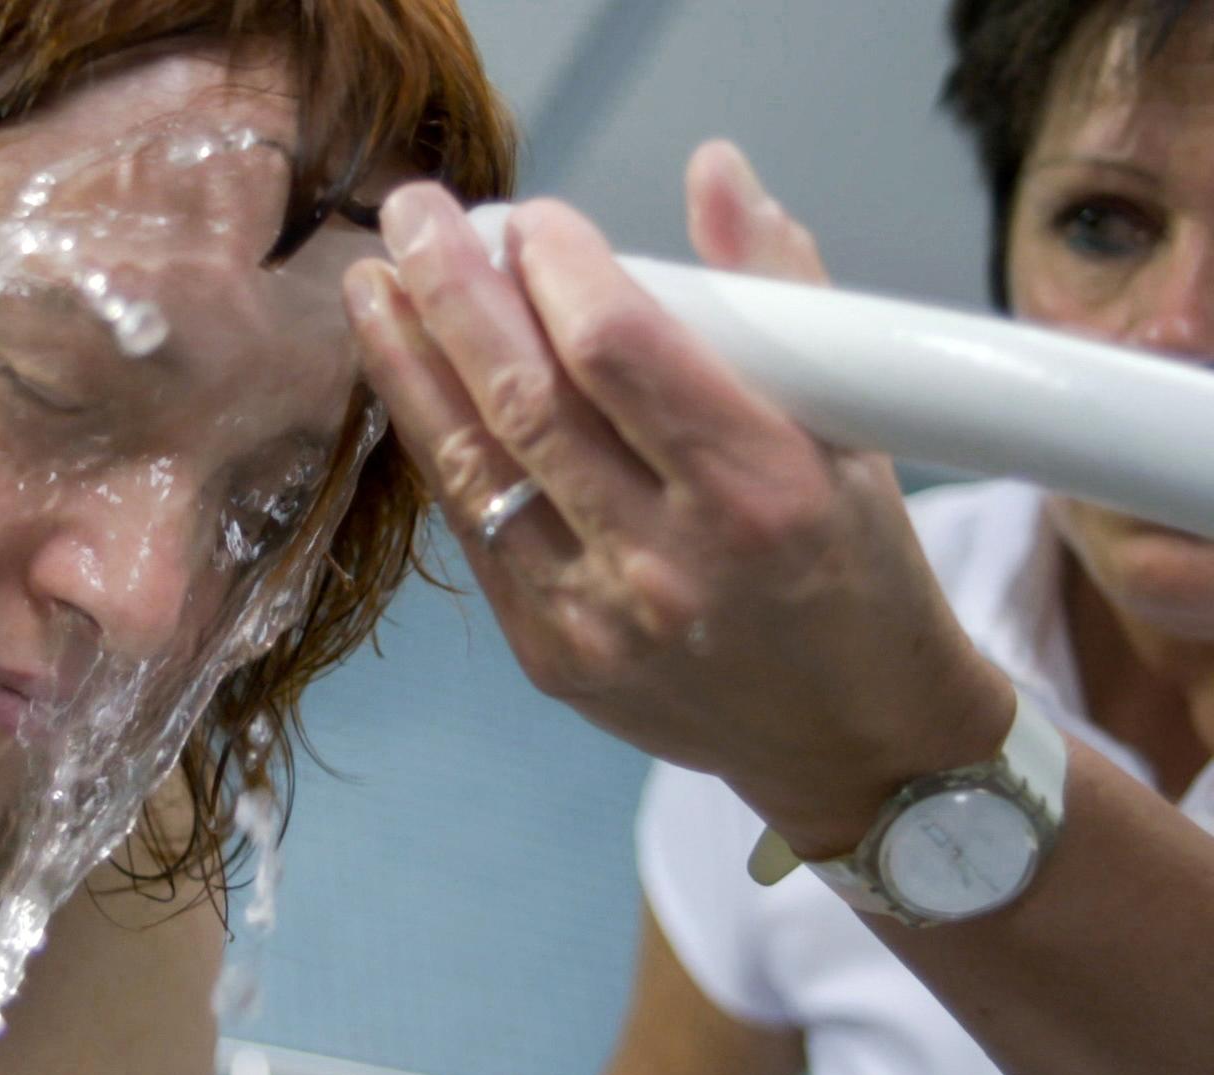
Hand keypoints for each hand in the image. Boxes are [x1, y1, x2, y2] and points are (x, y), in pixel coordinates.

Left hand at [343, 140, 1014, 856]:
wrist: (854, 744)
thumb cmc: (861, 568)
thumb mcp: (853, 428)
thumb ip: (780, 293)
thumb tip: (711, 170)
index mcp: (761, 490)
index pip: (617, 347)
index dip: (556, 265)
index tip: (532, 214)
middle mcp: (669, 559)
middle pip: (525, 398)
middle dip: (454, 290)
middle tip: (414, 214)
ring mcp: (597, 619)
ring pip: (475, 464)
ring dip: (410, 364)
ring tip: (373, 286)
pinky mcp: (550, 659)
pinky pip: (473, 529)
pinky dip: (438, 446)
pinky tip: (411, 384)